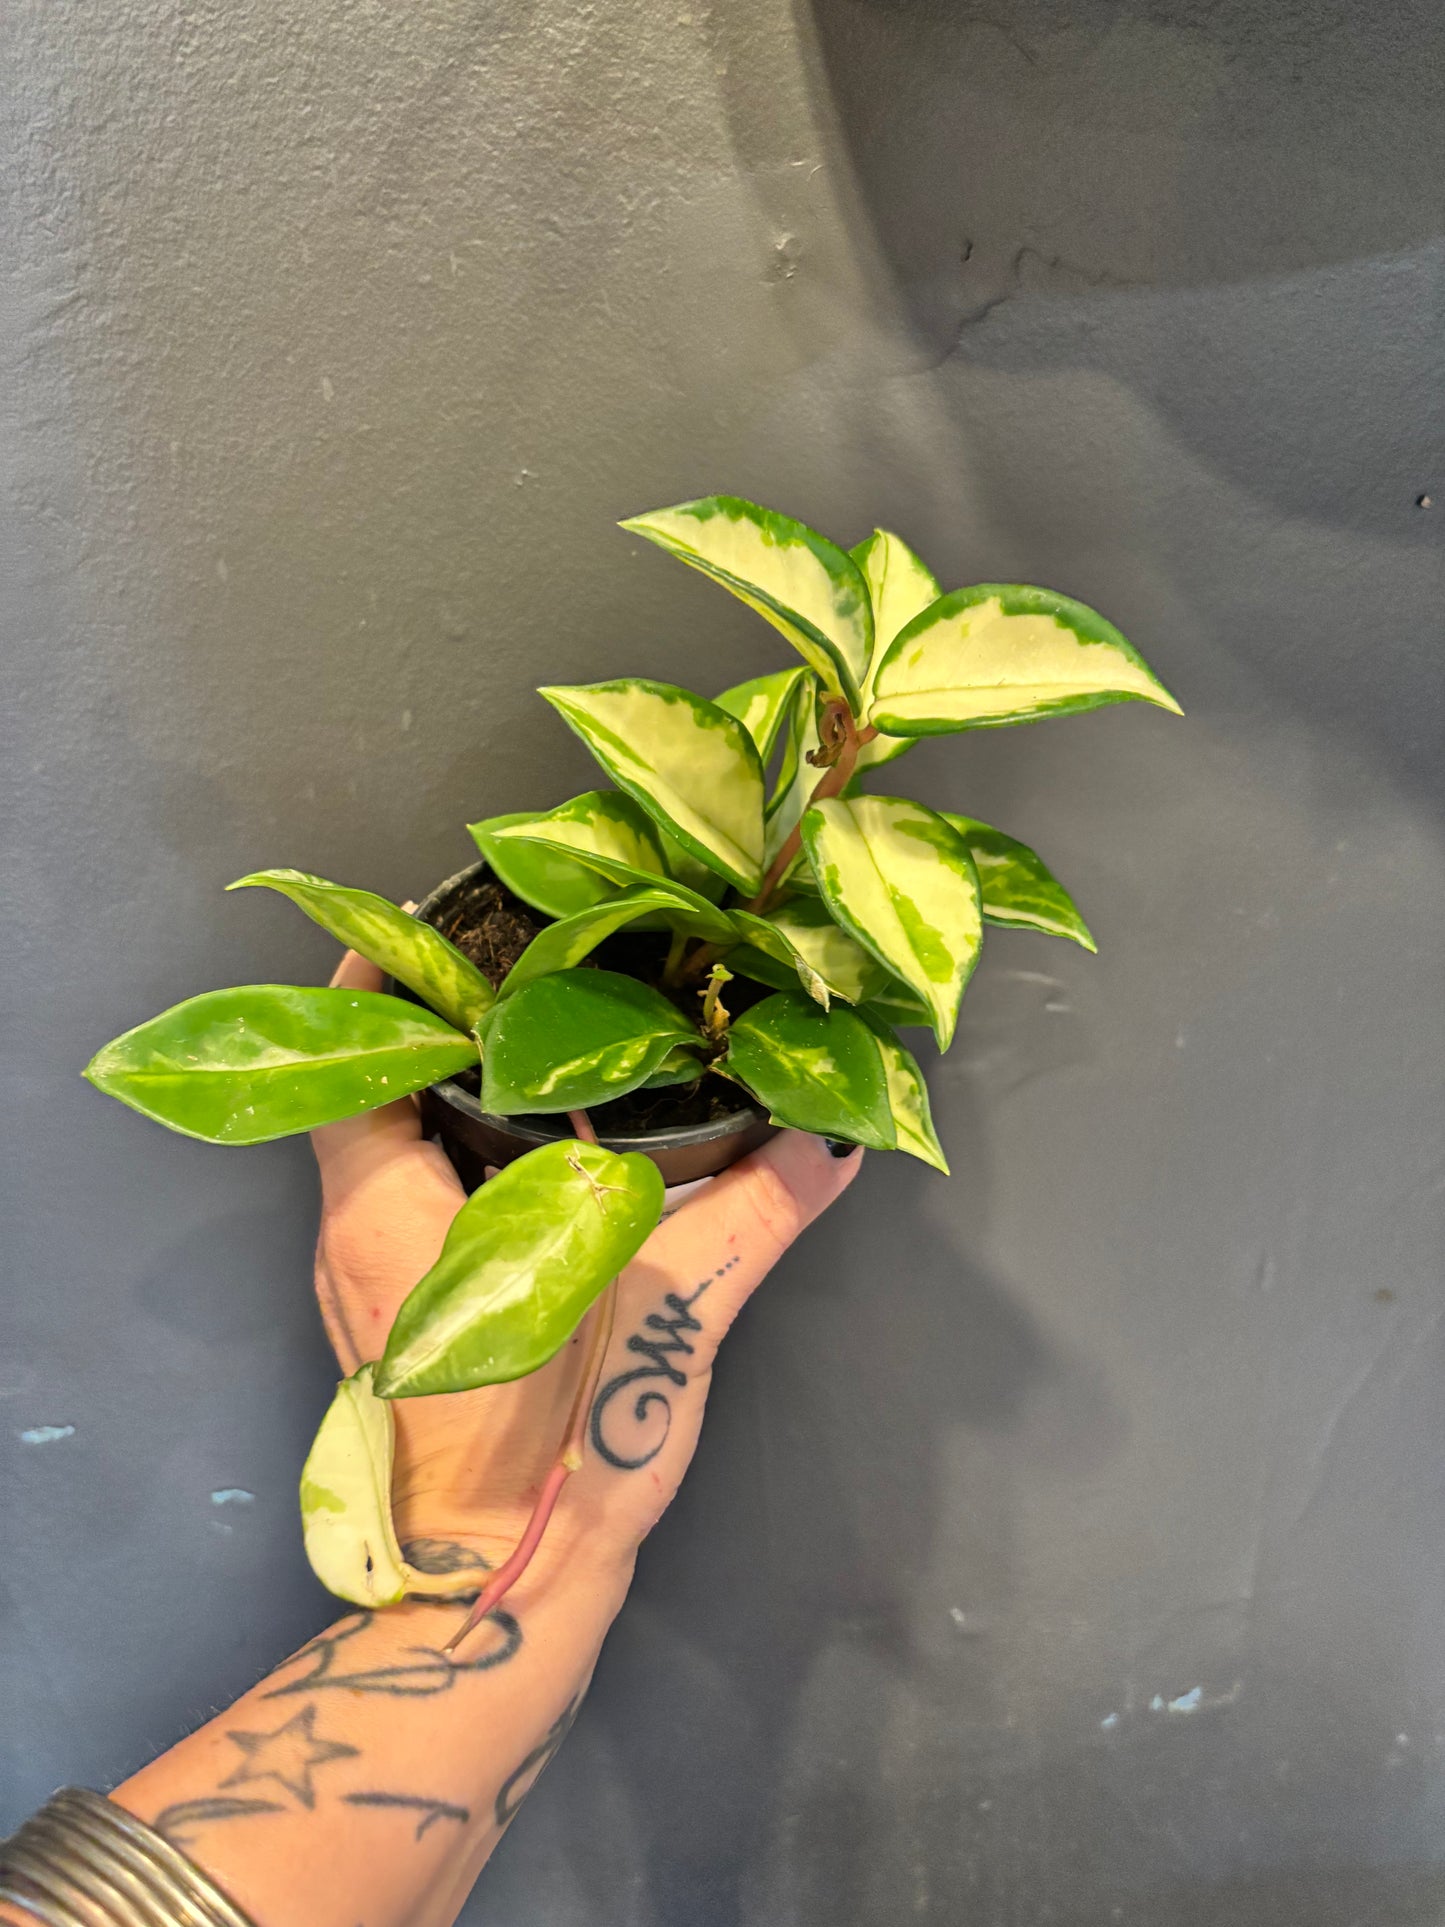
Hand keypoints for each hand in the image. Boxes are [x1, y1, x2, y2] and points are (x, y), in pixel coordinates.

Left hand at [311, 951, 861, 1597]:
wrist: (503, 1587)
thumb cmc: (553, 1442)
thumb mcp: (668, 1312)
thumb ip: (753, 1217)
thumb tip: (832, 1141)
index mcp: (387, 1211)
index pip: (355, 1060)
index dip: (391, 982)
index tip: (452, 927)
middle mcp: (357, 1239)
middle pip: (374, 1094)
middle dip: (440, 1027)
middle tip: (531, 964)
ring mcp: (374, 1289)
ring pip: (395, 1155)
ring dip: (452, 1097)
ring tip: (548, 1036)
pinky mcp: (416, 1328)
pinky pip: (421, 1211)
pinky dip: (470, 1163)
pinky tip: (555, 1151)